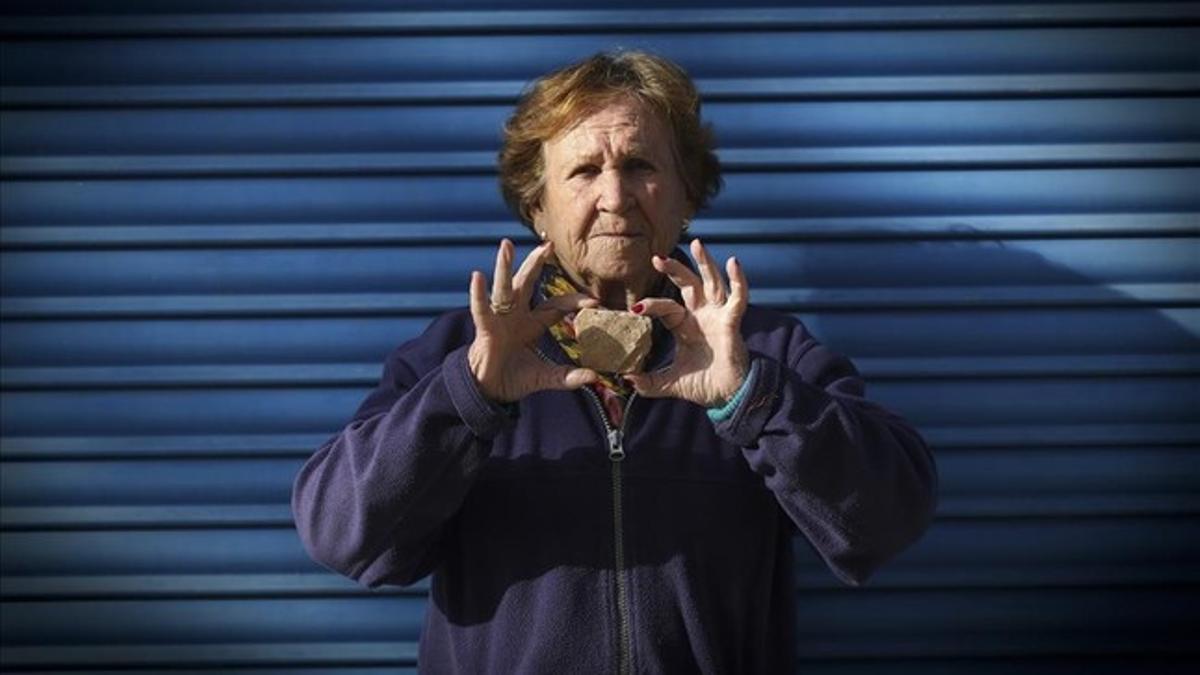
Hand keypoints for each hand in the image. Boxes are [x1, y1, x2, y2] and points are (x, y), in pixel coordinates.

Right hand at [468, 239, 599, 402]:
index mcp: (532, 324)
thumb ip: (566, 377)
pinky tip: (477, 277)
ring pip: (504, 288)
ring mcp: (499, 319)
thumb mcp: (545, 377)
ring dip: (504, 267)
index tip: (594, 301)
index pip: (556, 306)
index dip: (574, 302)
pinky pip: (481, 309)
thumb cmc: (514, 379)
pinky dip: (478, 294)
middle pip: (527, 283)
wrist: (488, 391)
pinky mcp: (485, 328)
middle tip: (548, 244)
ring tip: (506, 245)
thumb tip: (592, 377)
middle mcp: (516, 315)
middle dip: (536, 263)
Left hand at [624, 239, 749, 407]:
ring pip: (712, 283)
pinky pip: (738, 298)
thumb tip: (626, 380)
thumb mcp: (670, 382)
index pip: (666, 307)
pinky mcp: (732, 322)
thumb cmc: (704, 385)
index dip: (652, 305)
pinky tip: (734, 262)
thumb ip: (649, 382)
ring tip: (697, 243)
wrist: (729, 396)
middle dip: (674, 270)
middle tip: (656, 258)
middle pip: (688, 285)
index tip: (634, 307)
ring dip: (705, 263)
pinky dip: (738, 280)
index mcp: (685, 326)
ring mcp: (718, 316)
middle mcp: (702, 316)